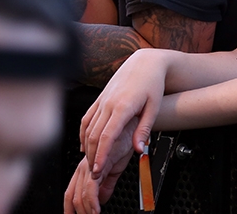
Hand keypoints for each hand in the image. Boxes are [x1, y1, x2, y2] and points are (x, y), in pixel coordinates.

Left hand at [63, 139, 131, 213]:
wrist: (133, 127)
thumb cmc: (124, 141)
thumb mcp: (116, 167)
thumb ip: (107, 184)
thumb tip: (101, 199)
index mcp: (85, 167)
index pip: (72, 192)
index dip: (71, 208)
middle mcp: (84, 167)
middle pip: (72, 195)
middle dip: (77, 212)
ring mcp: (90, 167)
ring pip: (81, 195)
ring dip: (86, 210)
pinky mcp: (100, 166)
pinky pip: (91, 188)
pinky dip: (92, 202)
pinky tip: (96, 209)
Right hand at [80, 49, 166, 177]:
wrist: (146, 62)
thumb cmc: (153, 83)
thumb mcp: (154, 107)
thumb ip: (144, 129)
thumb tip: (139, 151)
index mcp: (122, 106)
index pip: (106, 136)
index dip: (100, 155)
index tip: (98, 170)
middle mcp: (108, 104)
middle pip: (93, 135)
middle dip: (92, 157)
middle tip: (94, 174)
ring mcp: (102, 100)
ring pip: (87, 128)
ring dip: (87, 148)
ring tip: (91, 164)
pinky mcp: (99, 98)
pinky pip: (87, 119)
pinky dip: (83, 134)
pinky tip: (84, 145)